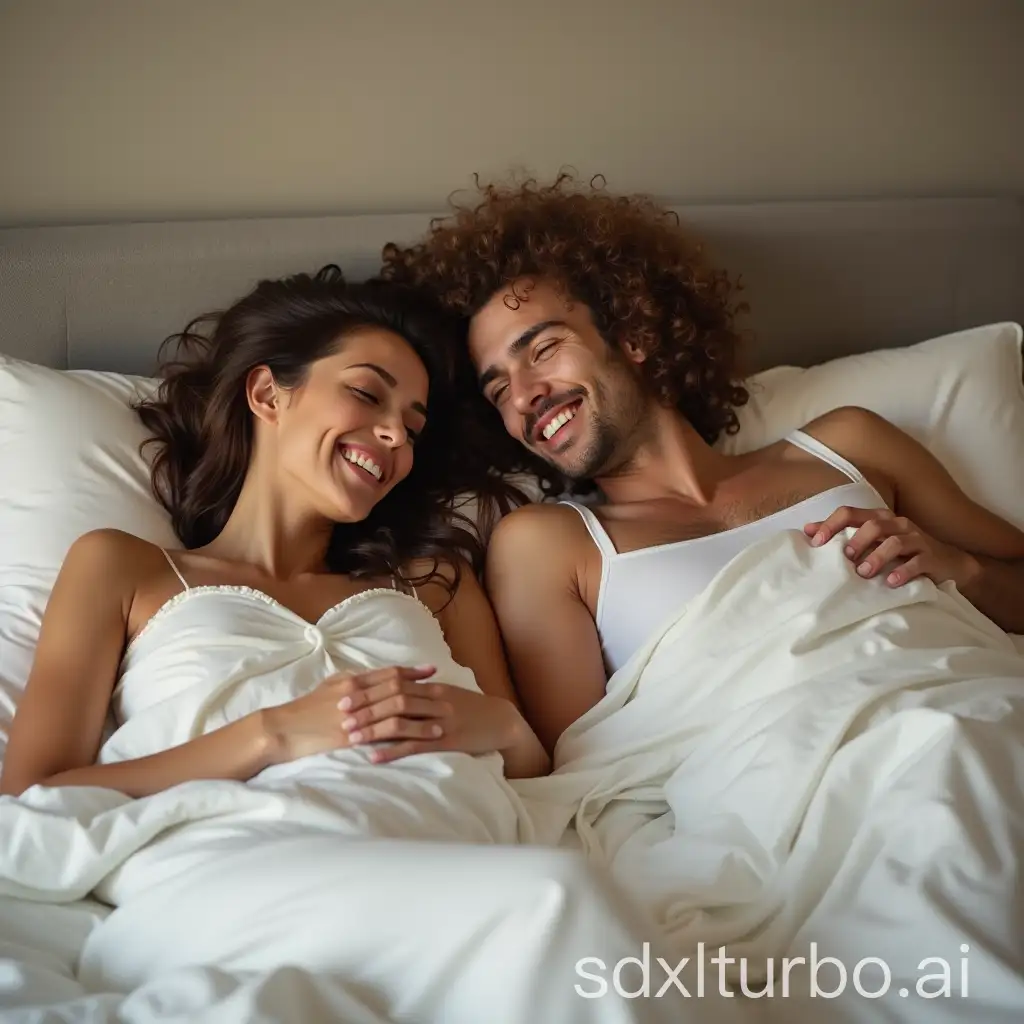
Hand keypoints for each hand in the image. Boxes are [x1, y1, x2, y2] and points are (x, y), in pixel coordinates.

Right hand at [261, 665, 437, 763]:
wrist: (282, 730)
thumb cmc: (303, 711)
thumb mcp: (326, 689)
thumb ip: (349, 684)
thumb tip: (367, 680)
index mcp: (352, 681)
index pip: (388, 673)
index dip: (411, 671)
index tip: (431, 670)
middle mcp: (358, 693)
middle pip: (399, 688)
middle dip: (425, 690)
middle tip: (447, 692)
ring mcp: (358, 713)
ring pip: (398, 709)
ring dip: (423, 713)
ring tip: (443, 718)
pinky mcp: (355, 734)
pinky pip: (388, 732)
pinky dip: (409, 733)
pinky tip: (424, 738)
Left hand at [336, 672, 521, 764]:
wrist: (502, 721)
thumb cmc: (471, 708)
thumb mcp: (446, 694)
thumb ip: (421, 691)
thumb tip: (392, 690)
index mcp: (432, 687)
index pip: (393, 683)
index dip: (367, 690)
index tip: (343, 696)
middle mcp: (434, 700)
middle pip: (393, 699)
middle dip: (364, 708)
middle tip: (340, 715)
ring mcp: (440, 721)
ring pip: (401, 722)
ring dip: (373, 729)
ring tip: (350, 737)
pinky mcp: (447, 742)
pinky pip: (416, 746)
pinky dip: (393, 752)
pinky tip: (375, 758)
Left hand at [803, 506, 977, 588]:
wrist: (948, 564)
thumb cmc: (902, 553)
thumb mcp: (872, 542)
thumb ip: (843, 535)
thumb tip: (807, 531)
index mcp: (878, 518)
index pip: (849, 513)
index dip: (830, 525)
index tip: (815, 543)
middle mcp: (897, 524)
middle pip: (872, 524)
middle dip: (856, 541)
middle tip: (844, 559)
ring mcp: (916, 539)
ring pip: (894, 542)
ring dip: (877, 557)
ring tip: (864, 574)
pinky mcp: (931, 556)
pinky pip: (917, 562)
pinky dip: (903, 571)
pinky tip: (891, 582)